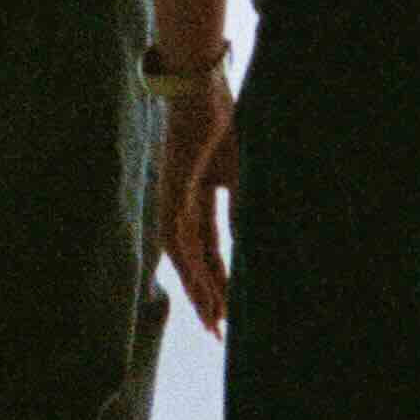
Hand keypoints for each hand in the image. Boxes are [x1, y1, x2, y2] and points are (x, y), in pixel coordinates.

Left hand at [151, 73, 237, 330]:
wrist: (201, 88)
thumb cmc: (222, 121)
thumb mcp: (240, 174)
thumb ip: (241, 207)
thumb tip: (247, 242)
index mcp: (200, 198)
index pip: (211, 249)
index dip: (222, 279)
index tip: (232, 309)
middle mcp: (182, 204)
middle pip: (195, 261)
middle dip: (208, 295)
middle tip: (218, 330)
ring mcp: (173, 200)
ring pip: (184, 257)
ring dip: (199, 288)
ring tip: (213, 318)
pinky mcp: (171, 192)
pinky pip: (181, 237)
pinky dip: (194, 263)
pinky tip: (204, 286)